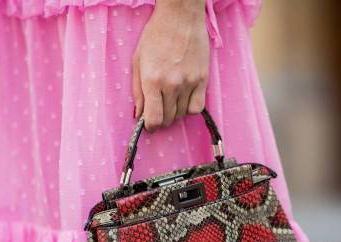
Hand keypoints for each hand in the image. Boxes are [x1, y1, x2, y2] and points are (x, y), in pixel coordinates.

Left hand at [133, 0, 208, 131]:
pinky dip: (190, 108)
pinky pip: (198, 107)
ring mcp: (189, 82)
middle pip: (168, 118)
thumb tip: (138, 115)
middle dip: (162, 119)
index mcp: (152, 80)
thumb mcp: (138, 61)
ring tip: (171, 99)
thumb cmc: (156, 35)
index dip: (150, 127)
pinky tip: (185, 99)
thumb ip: (138, 91)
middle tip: (159, 109)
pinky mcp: (203, 79)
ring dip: (175, 112)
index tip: (150, 125)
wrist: (180, 17)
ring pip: (182, 114)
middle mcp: (171, 85)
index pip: (154, 119)